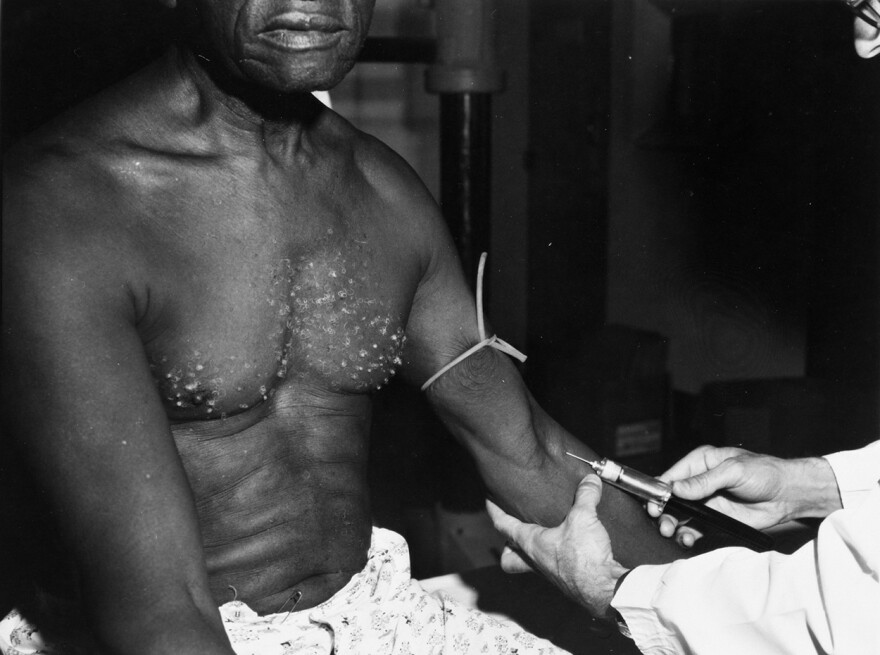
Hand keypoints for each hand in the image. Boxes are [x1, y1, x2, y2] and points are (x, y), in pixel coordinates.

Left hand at [486, 474, 628, 617]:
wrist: (604, 589)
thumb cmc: (584, 558)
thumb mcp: (584, 518)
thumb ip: (586, 496)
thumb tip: (590, 481)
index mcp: (531, 543)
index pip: (503, 525)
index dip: (494, 511)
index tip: (489, 501)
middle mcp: (536, 561)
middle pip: (509, 558)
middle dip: (507, 547)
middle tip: (512, 533)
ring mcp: (550, 573)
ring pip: (530, 564)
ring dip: (531, 551)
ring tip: (542, 537)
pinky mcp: (566, 580)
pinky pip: (551, 568)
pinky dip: (554, 557)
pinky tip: (568, 547)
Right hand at [648, 445, 840, 546]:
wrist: (789, 495)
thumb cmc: (764, 473)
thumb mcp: (734, 471)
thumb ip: (704, 481)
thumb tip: (677, 489)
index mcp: (700, 462)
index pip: (671, 475)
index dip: (659, 489)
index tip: (653, 503)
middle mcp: (698, 482)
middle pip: (670, 497)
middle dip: (662, 510)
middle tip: (662, 522)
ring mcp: (705, 501)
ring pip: (678, 514)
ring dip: (672, 523)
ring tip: (671, 532)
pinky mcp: (714, 519)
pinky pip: (693, 528)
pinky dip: (686, 534)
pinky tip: (686, 539)